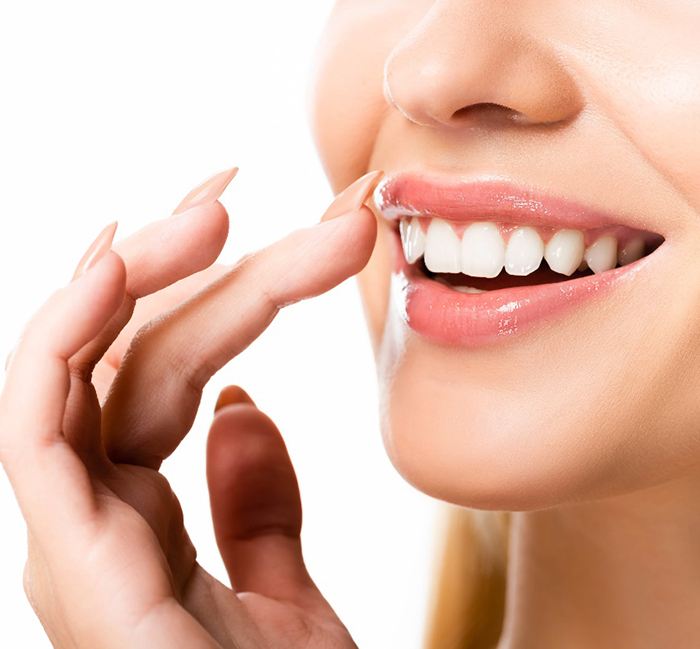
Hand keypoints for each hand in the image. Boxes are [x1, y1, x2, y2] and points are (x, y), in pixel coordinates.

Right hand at [0, 170, 378, 648]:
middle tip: (246, 187)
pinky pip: (36, 427)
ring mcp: (70, 537)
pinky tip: (109, 264)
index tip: (257, 217)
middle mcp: (94, 516)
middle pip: (139, 355)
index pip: (170, 371)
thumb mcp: (286, 599)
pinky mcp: (63, 564)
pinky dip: (61, 338)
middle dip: (193, 263)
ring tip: (205, 205)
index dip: (212, 290)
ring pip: (84, 366)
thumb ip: (258, 509)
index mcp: (142, 515)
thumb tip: (250, 409)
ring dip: (131, 272)